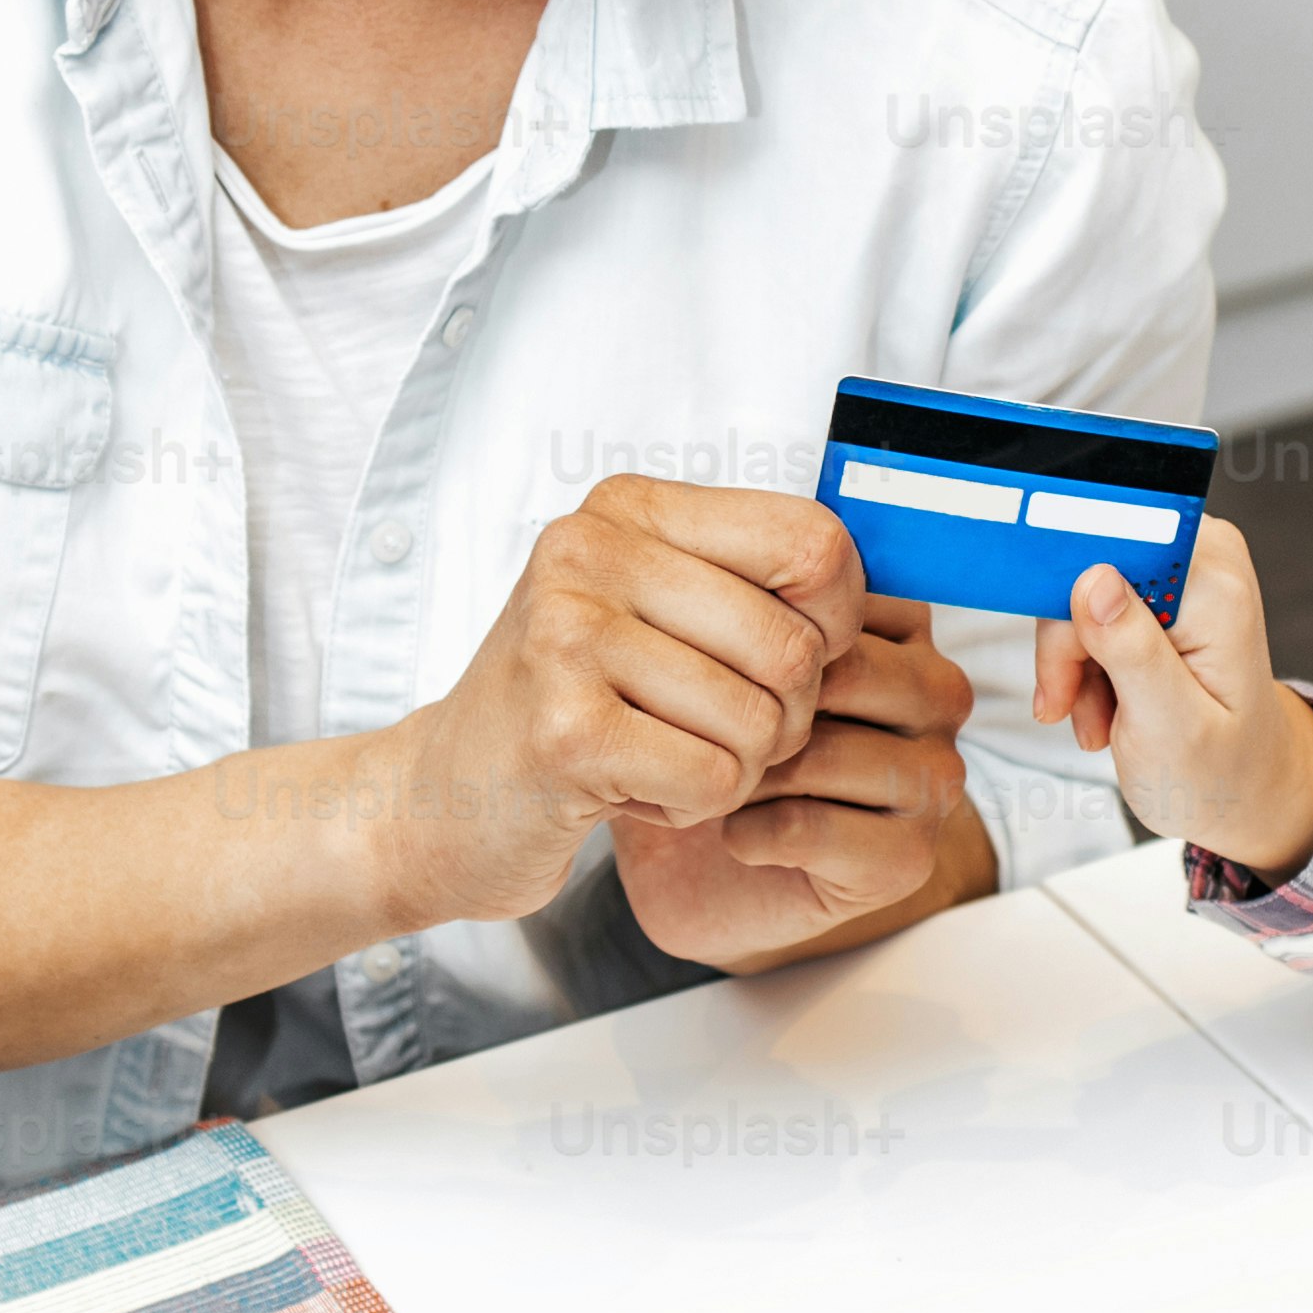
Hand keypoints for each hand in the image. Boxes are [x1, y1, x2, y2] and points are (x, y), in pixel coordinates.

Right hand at [358, 475, 866, 926]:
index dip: (835, 619)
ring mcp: (567, 637)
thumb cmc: (572, 705)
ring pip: (761, 721)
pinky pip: (715, 778)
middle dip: (785, 716)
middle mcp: (590, 552)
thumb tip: (869, 591)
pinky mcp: (564, 731)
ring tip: (661, 754)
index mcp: (628, 508)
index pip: (813, 540)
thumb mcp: (654, 611)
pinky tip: (632, 788)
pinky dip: (693, 804)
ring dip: (734, 767)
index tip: (787, 657)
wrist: (442, 796)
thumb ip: (749, 582)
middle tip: (718, 731)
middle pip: (796, 645)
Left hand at [615, 597, 992, 971]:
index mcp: (900, 623)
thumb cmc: (715, 742)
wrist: (708, 867)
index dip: (752, 629)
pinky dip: (754, 832)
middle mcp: (935, 691)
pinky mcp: (908, 857)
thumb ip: (732, 593)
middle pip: (842, 672)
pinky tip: (733, 833)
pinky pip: (816, 826)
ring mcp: (934, 776)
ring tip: (713, 782)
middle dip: (751, 705)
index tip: (696, 658)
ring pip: (829, 751)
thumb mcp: (713, 650)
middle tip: (697, 729)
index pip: (840, 593)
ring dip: (750, 772)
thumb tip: (710, 568)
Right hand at [1029, 519, 1312, 878]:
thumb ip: (1132, 652)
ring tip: (1098, 722)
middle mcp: (1200, 561)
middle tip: (1070, 707)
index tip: (1060, 655)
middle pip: (1088, 566)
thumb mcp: (1169, 727)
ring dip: (1074, 665)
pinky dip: (1084, 665)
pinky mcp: (1159, 591)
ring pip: (1078, 592)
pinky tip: (1103, 708)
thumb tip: (1092, 581)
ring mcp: (1178, 573)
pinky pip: (1089, 609)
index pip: (1114, 542)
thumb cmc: (1219, 770)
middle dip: (1069, 644)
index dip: (1070, 588)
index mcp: (1213, 586)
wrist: (1243, 786)